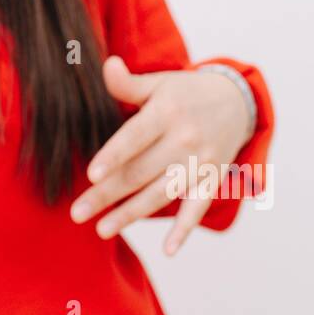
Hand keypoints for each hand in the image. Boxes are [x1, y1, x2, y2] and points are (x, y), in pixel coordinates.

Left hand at [69, 56, 254, 254]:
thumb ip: (128, 83)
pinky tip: (168, 250)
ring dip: (131, 214)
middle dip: (107, 194)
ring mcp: (201, 161)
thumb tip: (106, 64)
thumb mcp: (159, 83)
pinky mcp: (213, 179)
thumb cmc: (184, 93)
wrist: (236, 101)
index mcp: (166, 112)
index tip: (91, 175)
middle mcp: (185, 138)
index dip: (114, 156)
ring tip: (102, 229)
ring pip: (161, 193)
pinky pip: (197, 208)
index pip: (136, 137)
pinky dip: (185, 230)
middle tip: (76, 213)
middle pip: (140, 171)